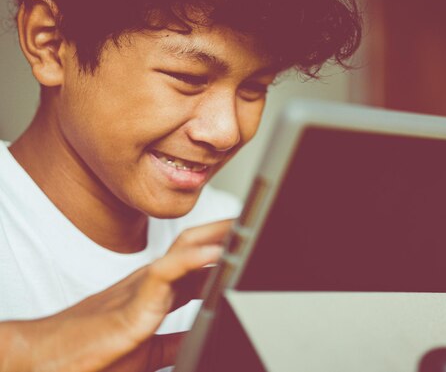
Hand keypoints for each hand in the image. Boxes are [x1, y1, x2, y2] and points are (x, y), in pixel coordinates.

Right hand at [0, 219, 231, 371]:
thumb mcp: (149, 349)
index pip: (199, 263)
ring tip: (246, 227)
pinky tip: (214, 256)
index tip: (252, 245)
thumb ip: (176, 339)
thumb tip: (200, 337)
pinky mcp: (133, 303)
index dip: (227, 250)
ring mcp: (143, 287)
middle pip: (197, 246)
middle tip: (257, 224)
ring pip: (185, 250)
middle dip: (228, 233)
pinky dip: (191, 261)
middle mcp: (152, 281)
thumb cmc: (94, 352)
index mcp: (157, 291)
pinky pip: (165, 274)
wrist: (50, 360)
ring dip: (218, 237)